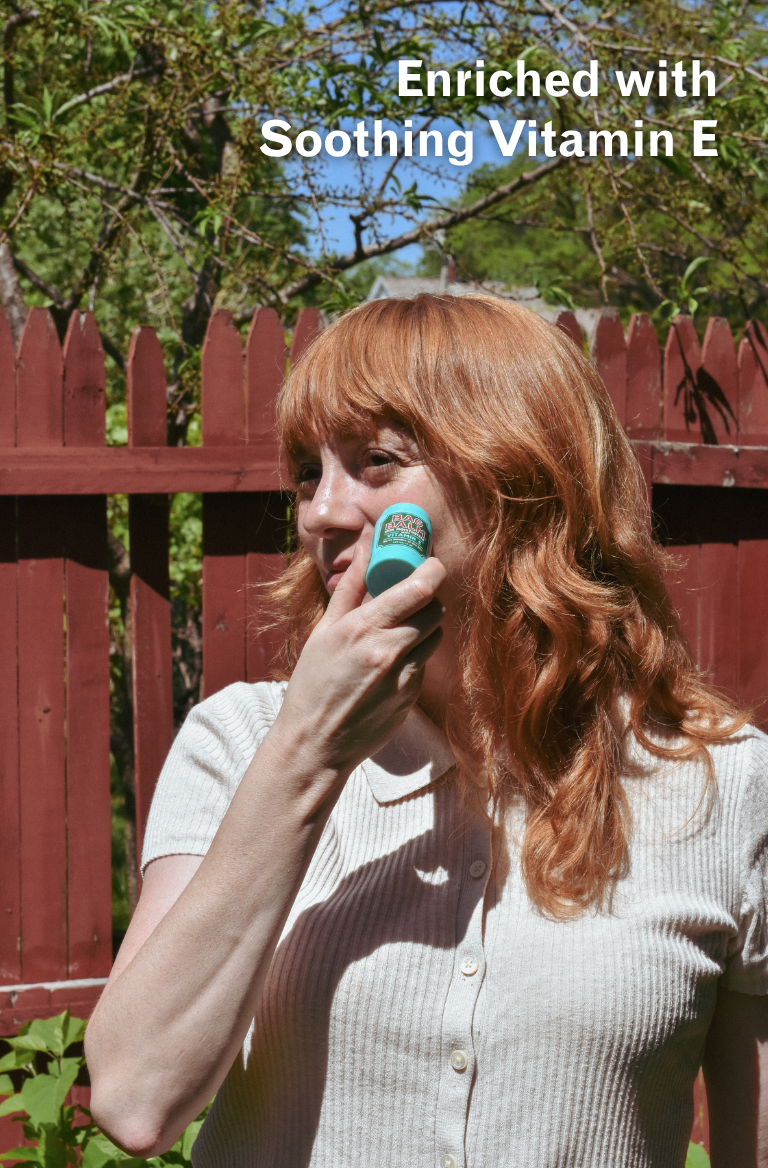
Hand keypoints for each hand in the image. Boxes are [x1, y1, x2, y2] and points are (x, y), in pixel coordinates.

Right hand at [268, 540, 445, 782]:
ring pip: (436, 636)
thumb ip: (351, 586)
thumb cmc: (313, 682)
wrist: (316, 743)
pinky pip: (425, 664)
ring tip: (399, 631)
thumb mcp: (324, 630)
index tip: (428, 564)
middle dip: (428, 597)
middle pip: (435, 609)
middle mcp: (390, 650)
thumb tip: (367, 546)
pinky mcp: (412, 697)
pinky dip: (415, 656)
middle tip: (412, 597)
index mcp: (364, 627)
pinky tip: (390, 664)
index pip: (419, 588)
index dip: (432, 570)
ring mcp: (405, 676)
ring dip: (425, 626)